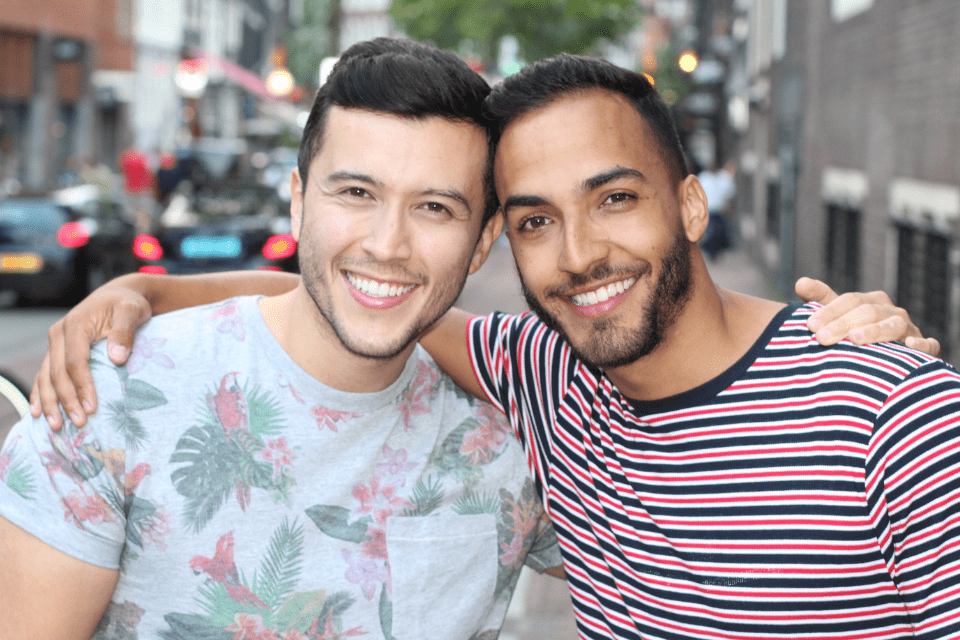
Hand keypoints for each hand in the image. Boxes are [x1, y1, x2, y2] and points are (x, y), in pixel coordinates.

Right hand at [30, 280, 152, 429]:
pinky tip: (39, 413)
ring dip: (50, 403)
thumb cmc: (128, 305)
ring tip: (57, 427)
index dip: (82, 386)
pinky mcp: (57, 350)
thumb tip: (117, 358)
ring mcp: (56, 343)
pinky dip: (41, 394)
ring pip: (46, 377)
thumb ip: (125, 332)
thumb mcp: (132, 312)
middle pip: (57, 373)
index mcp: (76, 324)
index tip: (91, 408)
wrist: (119, 296)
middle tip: (79, 424)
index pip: (75, 362)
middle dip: (66, 401)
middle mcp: (60, 334)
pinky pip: (44, 375)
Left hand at [795, 277, 940, 355]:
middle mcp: (890, 311)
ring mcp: (908, 329)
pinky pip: (928, 345)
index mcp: (870, 302)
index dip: (829, 311)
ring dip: (875, 331)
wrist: (887, 356)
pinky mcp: (922, 347)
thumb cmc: (856, 332)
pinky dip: (922, 344)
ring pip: (893, 326)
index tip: (809, 325)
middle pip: (866, 313)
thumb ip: (820, 299)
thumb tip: (800, 282)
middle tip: (821, 338)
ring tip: (855, 339)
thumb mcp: (837, 315)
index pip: (848, 301)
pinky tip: (910, 346)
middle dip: (843, 324)